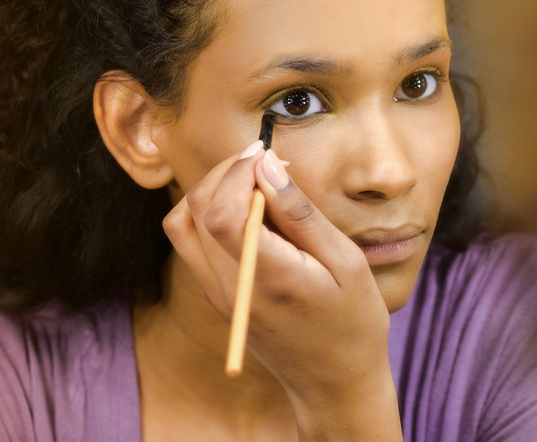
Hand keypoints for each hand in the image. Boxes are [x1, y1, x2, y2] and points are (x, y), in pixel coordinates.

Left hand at [163, 143, 401, 439]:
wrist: (335, 383)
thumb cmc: (353, 322)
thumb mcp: (346, 262)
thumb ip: (301, 213)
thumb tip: (267, 166)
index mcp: (268, 279)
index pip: (222, 212)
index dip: (237, 172)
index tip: (267, 153)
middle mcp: (231, 287)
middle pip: (197, 211)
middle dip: (226, 173)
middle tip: (265, 162)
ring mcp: (218, 294)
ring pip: (183, 223)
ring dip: (212, 191)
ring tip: (254, 183)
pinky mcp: (216, 296)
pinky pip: (191, 242)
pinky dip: (208, 213)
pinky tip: (248, 210)